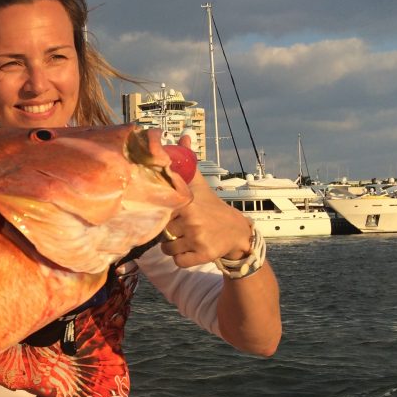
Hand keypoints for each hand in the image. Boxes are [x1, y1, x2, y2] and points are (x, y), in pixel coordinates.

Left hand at [161, 137, 252, 266]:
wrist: (236, 232)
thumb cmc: (211, 206)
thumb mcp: (200, 184)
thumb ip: (187, 163)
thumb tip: (183, 134)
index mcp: (189, 203)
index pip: (160, 211)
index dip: (163, 213)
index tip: (172, 212)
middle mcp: (193, 221)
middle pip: (162, 231)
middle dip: (169, 231)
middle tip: (184, 226)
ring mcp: (198, 239)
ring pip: (167, 248)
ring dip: (174, 246)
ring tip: (187, 237)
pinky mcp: (203, 255)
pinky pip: (178, 262)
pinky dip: (181, 259)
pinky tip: (191, 249)